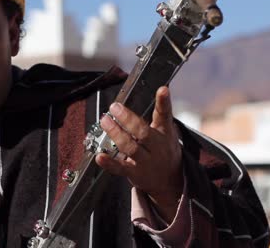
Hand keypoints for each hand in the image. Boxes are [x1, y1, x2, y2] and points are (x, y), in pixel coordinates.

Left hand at [96, 86, 182, 221]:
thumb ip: (158, 115)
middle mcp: (157, 147)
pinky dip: (109, 163)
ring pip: (130, 147)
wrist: (170, 181)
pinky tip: (100, 156)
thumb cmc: (163, 151)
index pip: (165, 115)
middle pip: (143, 132)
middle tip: (115, 107)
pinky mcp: (134, 173)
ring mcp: (145, 161)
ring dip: (116, 134)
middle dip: (128, 119)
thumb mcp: (167, 132)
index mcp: (165, 133)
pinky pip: (120, 168)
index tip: (162, 90)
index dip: (164, 102)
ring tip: (105, 121)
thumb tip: (150, 92)